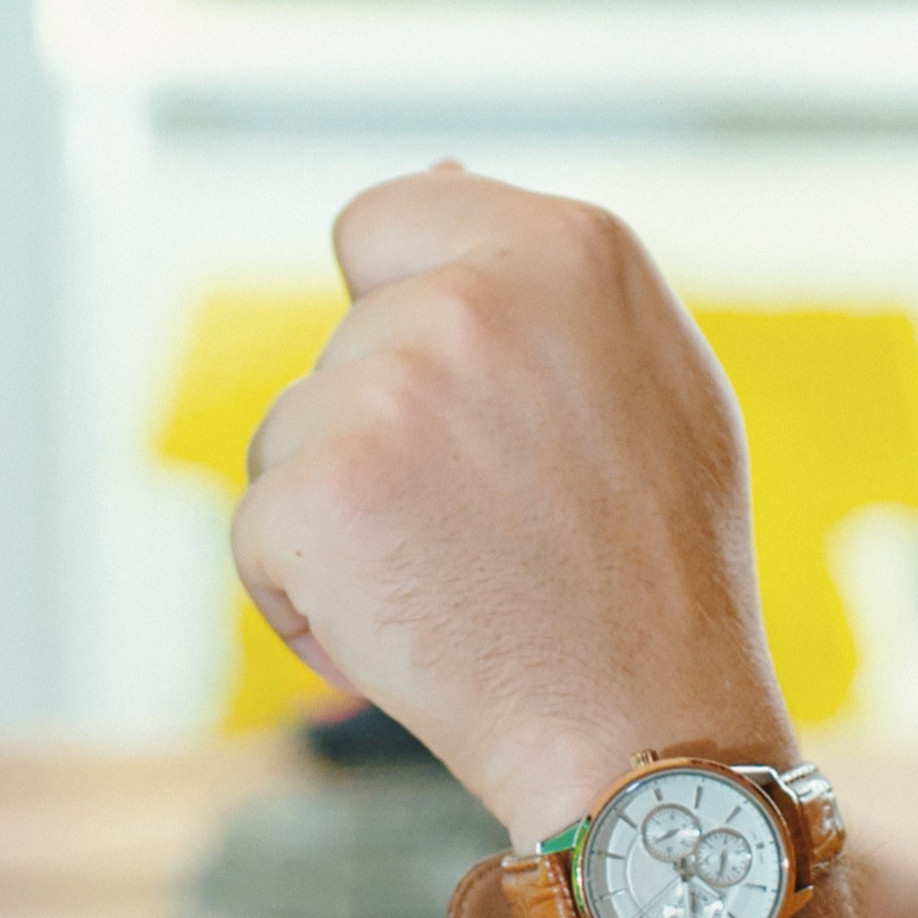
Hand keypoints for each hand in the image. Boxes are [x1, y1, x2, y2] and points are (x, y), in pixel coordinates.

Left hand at [232, 169, 787, 837]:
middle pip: (339, 350)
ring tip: (458, 584)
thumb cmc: (657, 570)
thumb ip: (538, 278)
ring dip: (346, 518)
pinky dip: (306, 600)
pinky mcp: (317, 494)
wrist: (646, 740)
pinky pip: (260, 533)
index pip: (384, 223)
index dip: (399, 318)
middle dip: (385, 440)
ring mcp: (389, 392)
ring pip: (292, 439)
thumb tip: (434, 178)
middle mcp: (473, 298)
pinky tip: (408, 637)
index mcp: (568, 248)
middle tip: (493, 530)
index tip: (458, 408)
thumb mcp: (649, 381)